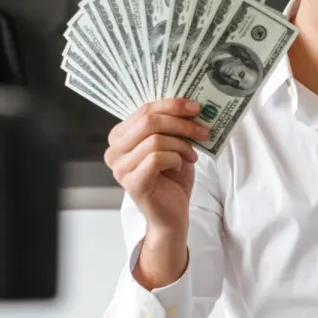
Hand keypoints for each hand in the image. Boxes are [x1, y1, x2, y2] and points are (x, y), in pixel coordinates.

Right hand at [104, 98, 210, 235]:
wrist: (172, 213)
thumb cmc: (172, 177)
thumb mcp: (172, 143)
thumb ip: (172, 124)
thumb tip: (190, 103)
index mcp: (120, 136)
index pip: (145, 110)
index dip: (172, 105)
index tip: (196, 108)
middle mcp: (114, 150)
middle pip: (148, 121)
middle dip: (181, 123)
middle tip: (202, 131)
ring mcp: (120, 168)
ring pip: (155, 140)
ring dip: (181, 145)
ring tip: (192, 155)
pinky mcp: (132, 183)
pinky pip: (157, 158)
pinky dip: (175, 159)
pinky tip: (180, 165)